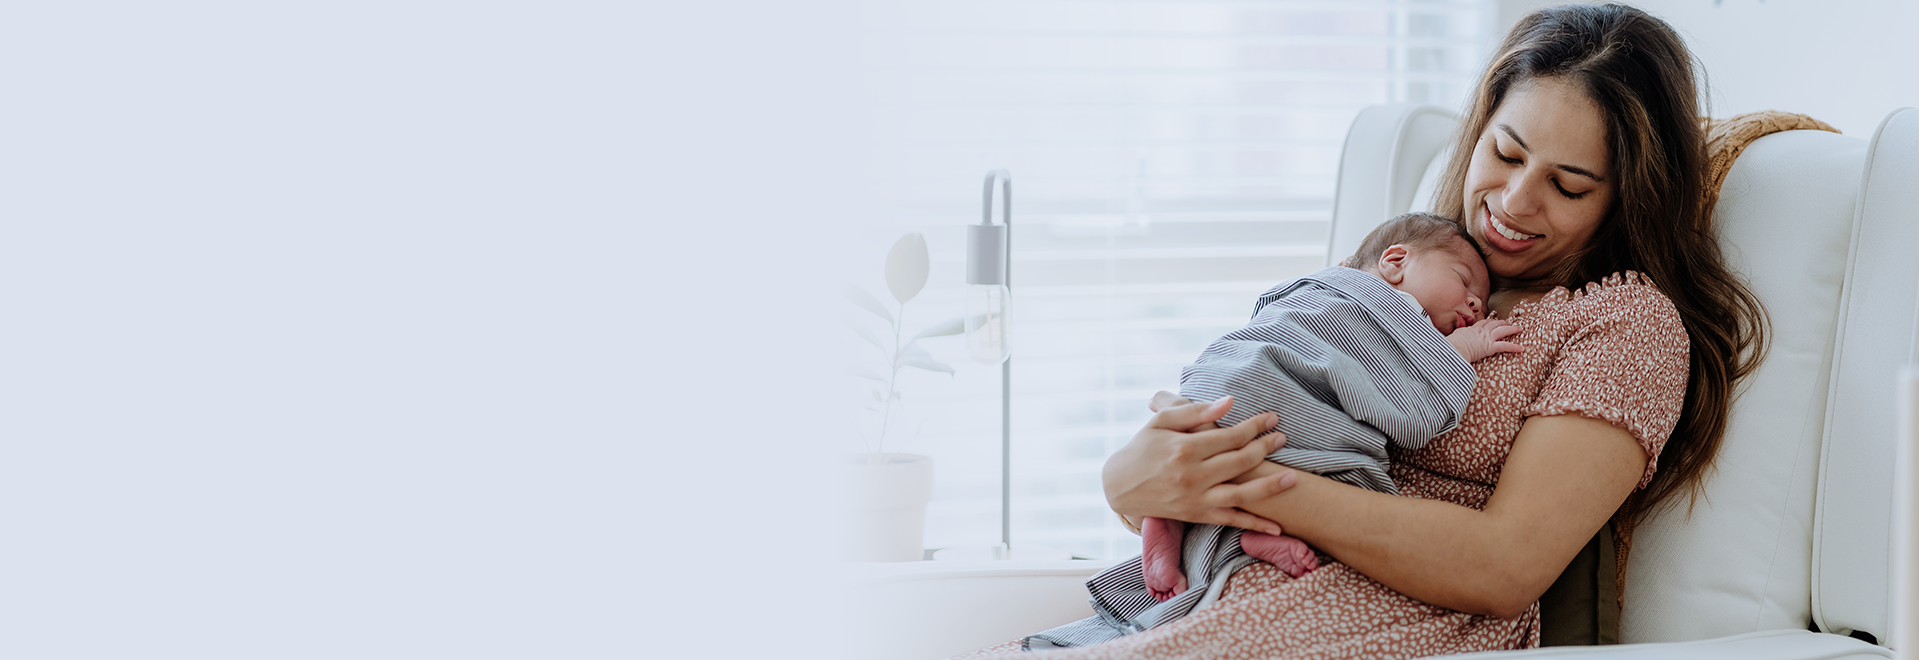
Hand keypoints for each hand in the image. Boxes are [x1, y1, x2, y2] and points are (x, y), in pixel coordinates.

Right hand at [1103, 395, 1296, 535]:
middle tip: (1282, 438)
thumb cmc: (1142, 448)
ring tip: (1293, 478)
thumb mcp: (1161, 422)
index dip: (1254, 426)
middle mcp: (1193, 475)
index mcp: (1184, 448)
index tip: (1272, 419)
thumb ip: (1195, 411)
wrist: (1119, 487)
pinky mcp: (1197, 515)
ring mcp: (1196, 498)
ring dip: (1270, 486)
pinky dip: (1255, 525)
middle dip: (1266, 448)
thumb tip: (1229, 402)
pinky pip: (1231, 520)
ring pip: (1242, 493)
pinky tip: (1277, 527)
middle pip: (1240, 461)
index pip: (1230, 436)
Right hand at [1446, 318, 1524, 361]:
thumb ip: (1456, 335)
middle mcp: (1480, 332)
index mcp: (1471, 329)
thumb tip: (1450, 338)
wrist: (1453, 348)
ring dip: (1511, 329)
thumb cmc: (1451, 344)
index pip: (1482, 323)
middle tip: (1507, 323)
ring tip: (1519, 329)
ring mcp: (1486, 338)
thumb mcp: (1452, 337)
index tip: (1492, 321)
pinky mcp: (1490, 347)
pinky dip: (1514, 347)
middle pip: (1494, 324)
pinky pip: (1505, 346)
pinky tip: (1521, 349)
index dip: (1489, 322)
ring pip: (1502, 330)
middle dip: (1502, 322)